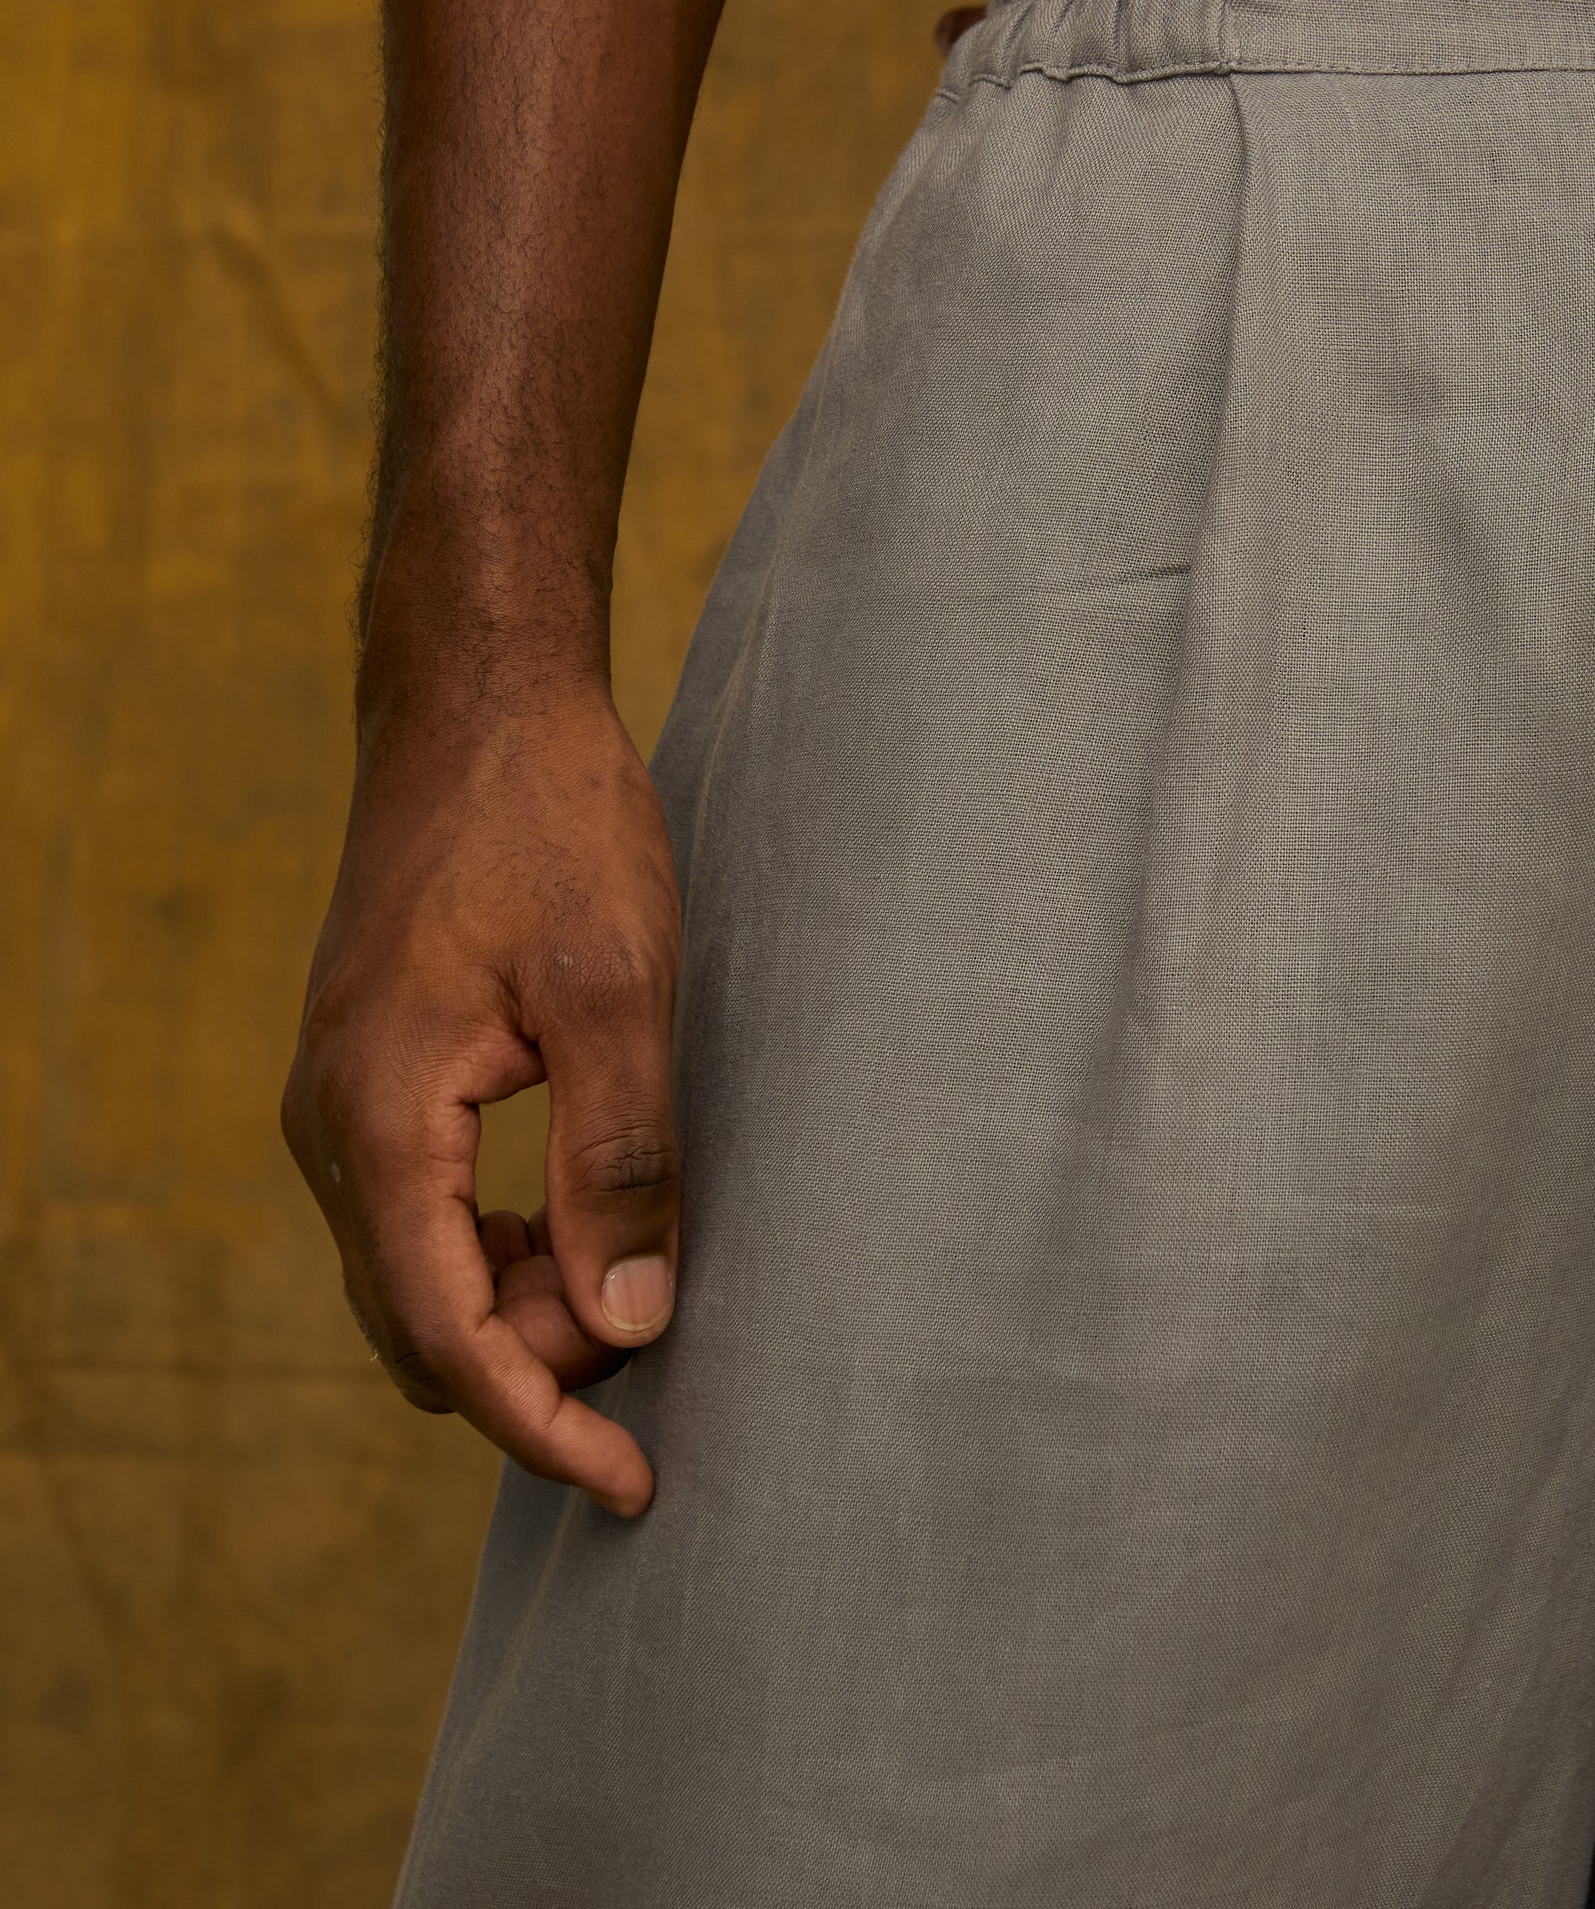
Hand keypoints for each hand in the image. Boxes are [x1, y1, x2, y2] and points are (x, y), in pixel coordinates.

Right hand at [280, 690, 681, 1517]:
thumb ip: (621, 1157)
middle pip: (420, 1321)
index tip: (634, 1483)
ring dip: (522, 1306)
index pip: (446, 1332)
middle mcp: (334, 1126)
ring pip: (419, 1274)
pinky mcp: (374, 1074)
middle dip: (535, 1367)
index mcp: (379, 1117)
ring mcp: (344, 1099)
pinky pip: (422, 1213)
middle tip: (662, 1339)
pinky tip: (587, 1216)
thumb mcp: (616, 986)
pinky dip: (501, 1248)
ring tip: (641, 1272)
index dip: (540, 1425)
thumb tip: (633, 1322)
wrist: (477, 710)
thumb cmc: (551, 825)